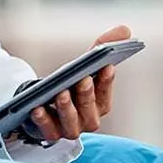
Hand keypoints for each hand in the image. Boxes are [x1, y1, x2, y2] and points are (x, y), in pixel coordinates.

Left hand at [28, 25, 130, 142]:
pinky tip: (36, 107)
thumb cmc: (71, 83)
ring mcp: (68, 129)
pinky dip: (43, 120)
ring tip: (61, 92)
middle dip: (87, 96)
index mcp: (99, 106)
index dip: (107, 82)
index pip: (106, 97)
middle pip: (90, 112)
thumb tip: (125, 29)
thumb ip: (102, 47)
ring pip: (71, 124)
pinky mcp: (49, 133)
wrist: (45, 103)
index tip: (107, 65)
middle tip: (83, 79)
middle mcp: (87, 121)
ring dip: (67, 108)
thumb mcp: (84, 65)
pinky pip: (47, 131)